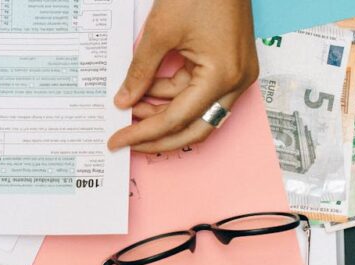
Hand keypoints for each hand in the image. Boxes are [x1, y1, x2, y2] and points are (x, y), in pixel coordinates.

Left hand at [108, 0, 257, 152]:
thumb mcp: (160, 33)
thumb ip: (140, 72)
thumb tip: (124, 100)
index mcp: (222, 76)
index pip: (177, 118)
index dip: (144, 132)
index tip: (119, 140)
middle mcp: (236, 81)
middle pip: (194, 127)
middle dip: (158, 136)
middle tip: (127, 140)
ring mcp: (236, 73)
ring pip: (196, 111)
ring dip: (164, 112)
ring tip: (130, 107)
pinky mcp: (229, 64)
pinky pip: (199, 90)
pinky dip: (173, 93)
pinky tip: (148, 90)